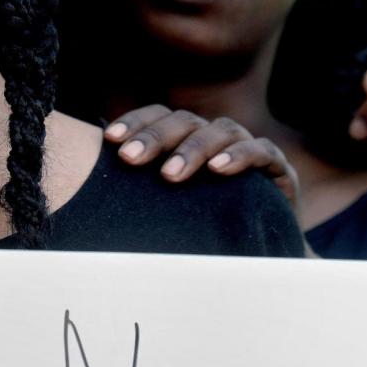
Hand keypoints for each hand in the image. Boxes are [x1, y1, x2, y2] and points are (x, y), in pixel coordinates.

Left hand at [103, 105, 298, 208]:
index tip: (110, 139)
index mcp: (188, 138)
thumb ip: (142, 193)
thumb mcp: (172, 207)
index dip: (135, 122)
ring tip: (169, 174)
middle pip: (183, 121)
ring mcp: (247, 147)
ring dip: (192, 149)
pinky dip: (239, 156)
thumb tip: (89, 196)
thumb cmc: (209, 225)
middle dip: (155, 138)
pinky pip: (260, 151)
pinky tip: (219, 169)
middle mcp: (215, 136)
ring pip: (219, 131)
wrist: (264, 250)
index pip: (159, 116)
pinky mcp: (277, 166)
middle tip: (129, 159)